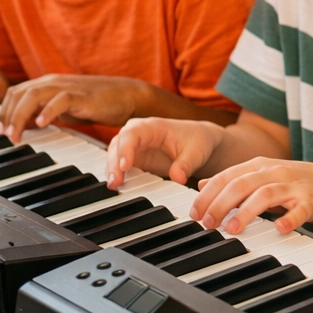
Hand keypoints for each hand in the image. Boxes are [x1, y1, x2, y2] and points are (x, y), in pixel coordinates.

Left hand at [0, 74, 149, 143]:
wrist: (126, 96)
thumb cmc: (96, 103)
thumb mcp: (63, 109)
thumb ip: (43, 113)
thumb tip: (24, 125)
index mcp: (47, 84)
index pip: (15, 93)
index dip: (3, 111)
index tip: (1, 130)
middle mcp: (53, 82)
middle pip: (19, 94)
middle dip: (7, 115)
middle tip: (5, 136)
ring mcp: (67, 87)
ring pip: (33, 95)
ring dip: (20, 116)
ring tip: (16, 134)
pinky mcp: (81, 96)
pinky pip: (60, 100)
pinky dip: (48, 111)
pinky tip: (42, 124)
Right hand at [106, 117, 223, 188]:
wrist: (200, 143)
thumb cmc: (198, 141)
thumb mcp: (196, 152)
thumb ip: (186, 165)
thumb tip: (178, 179)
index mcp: (153, 126)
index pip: (132, 133)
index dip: (126, 148)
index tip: (125, 166)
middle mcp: (139, 134)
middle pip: (118, 144)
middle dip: (114, 162)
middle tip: (115, 182)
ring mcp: (135, 146)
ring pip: (115, 154)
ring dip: (112, 170)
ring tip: (114, 186)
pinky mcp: (135, 158)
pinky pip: (120, 165)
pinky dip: (117, 174)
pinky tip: (117, 187)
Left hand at [191, 157, 312, 233]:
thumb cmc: (296, 182)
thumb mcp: (262, 175)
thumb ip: (233, 178)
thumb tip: (203, 183)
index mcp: (259, 165)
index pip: (227, 176)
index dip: (208, 194)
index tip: (194, 213)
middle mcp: (275, 172)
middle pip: (242, 184)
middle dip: (220, 203)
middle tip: (207, 223)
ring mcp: (294, 186)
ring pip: (266, 194)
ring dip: (246, 212)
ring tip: (231, 229)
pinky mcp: (312, 201)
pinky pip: (300, 210)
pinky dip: (289, 218)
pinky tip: (279, 228)